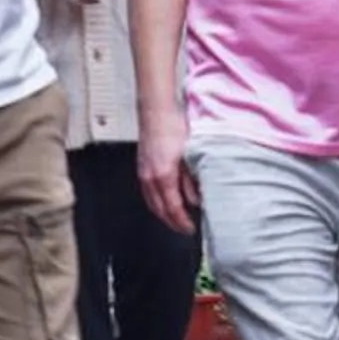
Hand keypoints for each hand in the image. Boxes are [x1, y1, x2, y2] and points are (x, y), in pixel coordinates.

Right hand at [138, 114, 198, 234]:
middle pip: (159, 210)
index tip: (190, 228)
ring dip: (162, 214)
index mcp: (164, 175)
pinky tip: (162, 201)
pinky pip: (146, 193)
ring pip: (151, 203)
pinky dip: (155, 202)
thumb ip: (193, 180)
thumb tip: (197, 198)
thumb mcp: (191, 155)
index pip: (173, 208)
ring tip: (174, 219)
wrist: (156, 109)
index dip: (182, 222)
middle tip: (184, 229)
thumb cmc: (173, 126)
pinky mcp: (141, 167)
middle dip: (172, 223)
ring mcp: (143, 172)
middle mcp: (150, 177)